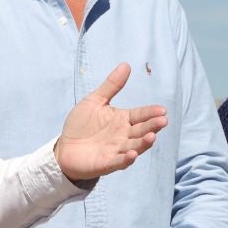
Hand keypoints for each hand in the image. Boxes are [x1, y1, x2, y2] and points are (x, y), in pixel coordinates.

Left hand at [54, 64, 167, 180]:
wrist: (64, 147)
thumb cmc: (80, 124)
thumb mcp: (95, 101)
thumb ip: (111, 85)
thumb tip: (126, 65)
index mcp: (122, 119)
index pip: (140, 115)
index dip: (151, 113)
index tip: (162, 110)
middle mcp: (123, 135)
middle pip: (141, 130)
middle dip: (152, 126)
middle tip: (163, 121)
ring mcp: (117, 150)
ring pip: (134, 146)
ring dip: (143, 143)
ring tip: (151, 136)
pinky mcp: (107, 163)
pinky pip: (119, 161)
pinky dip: (126, 159)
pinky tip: (132, 154)